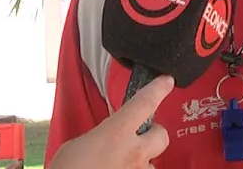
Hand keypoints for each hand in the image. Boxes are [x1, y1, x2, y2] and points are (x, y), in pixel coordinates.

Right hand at [49, 75, 174, 167]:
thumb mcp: (76, 145)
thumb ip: (98, 137)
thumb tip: (104, 141)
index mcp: (117, 132)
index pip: (145, 103)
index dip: (158, 89)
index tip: (166, 81)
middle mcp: (134, 152)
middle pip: (162, 136)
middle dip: (154, 134)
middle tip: (139, 137)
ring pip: (152, 162)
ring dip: (142, 160)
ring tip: (124, 163)